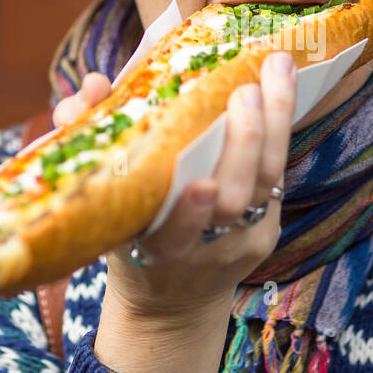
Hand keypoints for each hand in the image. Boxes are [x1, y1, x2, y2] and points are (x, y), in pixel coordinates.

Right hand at [51, 55, 297, 323]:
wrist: (171, 303)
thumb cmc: (128, 231)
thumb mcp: (101, 196)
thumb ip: (91, 135)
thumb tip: (92, 82)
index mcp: (150, 250)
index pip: (174, 237)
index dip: (189, 214)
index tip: (202, 185)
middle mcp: (201, 251)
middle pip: (234, 200)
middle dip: (244, 142)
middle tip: (244, 90)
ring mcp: (239, 243)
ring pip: (264, 184)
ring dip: (275, 122)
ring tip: (277, 69)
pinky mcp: (265, 234)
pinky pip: (275, 180)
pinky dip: (278, 133)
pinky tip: (281, 89)